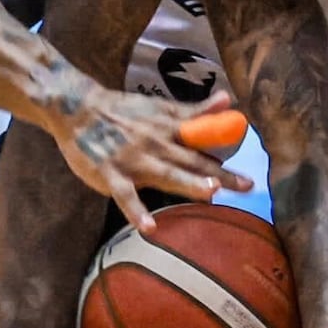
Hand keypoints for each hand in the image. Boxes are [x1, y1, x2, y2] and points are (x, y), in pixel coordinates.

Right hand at [53, 88, 254, 232]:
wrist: (77, 108)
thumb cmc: (122, 111)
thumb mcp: (160, 107)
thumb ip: (193, 110)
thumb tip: (228, 100)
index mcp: (167, 129)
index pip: (203, 145)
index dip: (227, 158)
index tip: (250, 173)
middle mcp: (155, 144)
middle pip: (191, 160)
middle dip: (220, 174)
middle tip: (246, 186)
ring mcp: (132, 160)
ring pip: (164, 173)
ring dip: (187, 182)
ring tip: (211, 193)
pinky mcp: (110, 174)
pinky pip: (125, 195)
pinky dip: (135, 211)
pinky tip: (149, 227)